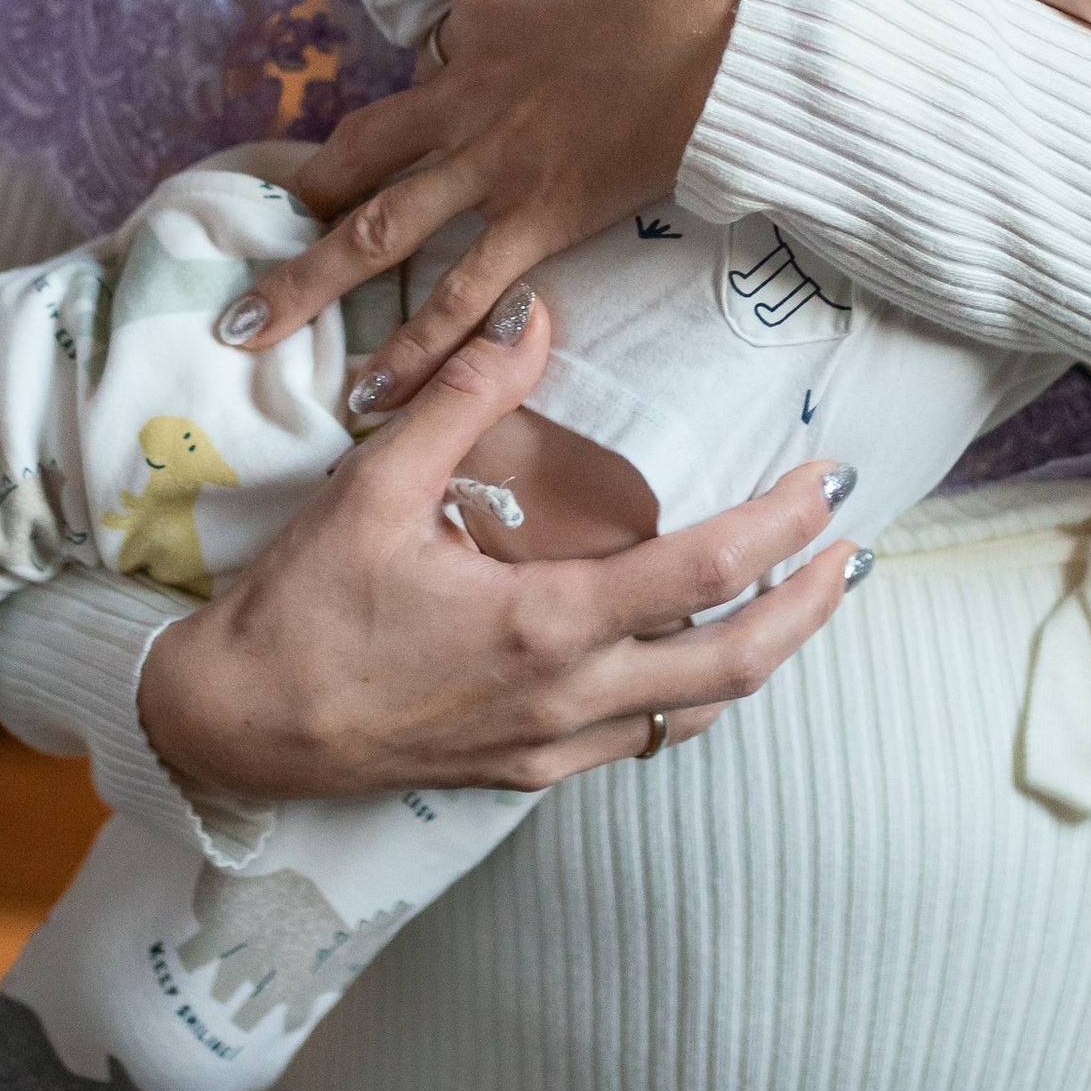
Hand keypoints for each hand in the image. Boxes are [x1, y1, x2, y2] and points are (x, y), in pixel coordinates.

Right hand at [136, 295, 855, 793]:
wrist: (238, 726)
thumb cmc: (301, 608)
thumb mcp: (373, 487)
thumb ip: (462, 400)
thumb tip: (531, 317)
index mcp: (543, 624)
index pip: (703, 573)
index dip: (782, 525)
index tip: (828, 479)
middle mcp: (566, 700)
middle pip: (735, 663)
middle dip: (809, 603)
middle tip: (852, 547)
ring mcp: (550, 748)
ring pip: (695, 715)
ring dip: (762, 655)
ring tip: (799, 599)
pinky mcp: (525, 773)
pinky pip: (639, 743)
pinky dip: (688, 697)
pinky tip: (691, 659)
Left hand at [229, 0, 767, 409]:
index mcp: (481, 19)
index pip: (432, 65)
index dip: (415, 103)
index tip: (400, 135)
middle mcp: (466, 93)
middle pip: (357, 157)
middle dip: (297, 205)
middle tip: (248, 245)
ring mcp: (495, 159)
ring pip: (375, 234)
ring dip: (306, 285)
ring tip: (247, 329)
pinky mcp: (542, 213)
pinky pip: (462, 296)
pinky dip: (414, 350)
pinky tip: (370, 394)